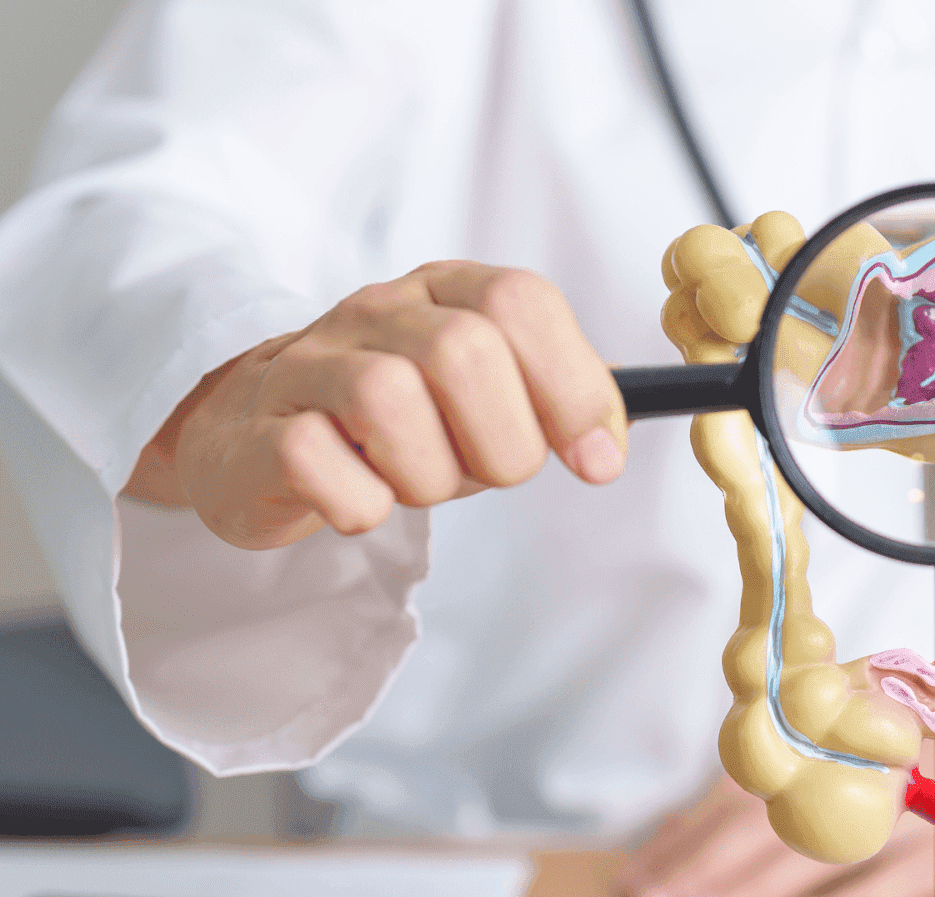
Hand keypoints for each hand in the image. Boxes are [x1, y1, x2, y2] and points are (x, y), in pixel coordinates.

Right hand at [124, 261, 627, 548]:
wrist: (262, 435)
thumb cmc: (401, 421)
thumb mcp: (492, 399)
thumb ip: (559, 403)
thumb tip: (611, 440)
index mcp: (446, 291)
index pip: (521, 301)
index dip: (573, 385)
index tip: (595, 460)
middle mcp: (376, 312)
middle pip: (463, 351)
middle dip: (502, 442)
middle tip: (488, 472)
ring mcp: (308, 364)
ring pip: (386, 398)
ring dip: (429, 474)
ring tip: (417, 484)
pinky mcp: (259, 431)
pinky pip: (314, 459)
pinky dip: (359, 503)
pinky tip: (363, 501)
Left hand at [616, 740, 934, 896]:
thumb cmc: (933, 742)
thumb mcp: (857, 736)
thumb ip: (790, 771)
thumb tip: (700, 819)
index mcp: (835, 728)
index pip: (748, 786)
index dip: (692, 830)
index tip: (648, 870)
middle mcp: (869, 759)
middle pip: (771, 820)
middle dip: (704, 867)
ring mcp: (918, 802)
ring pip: (821, 851)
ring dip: (755, 890)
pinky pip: (899, 877)